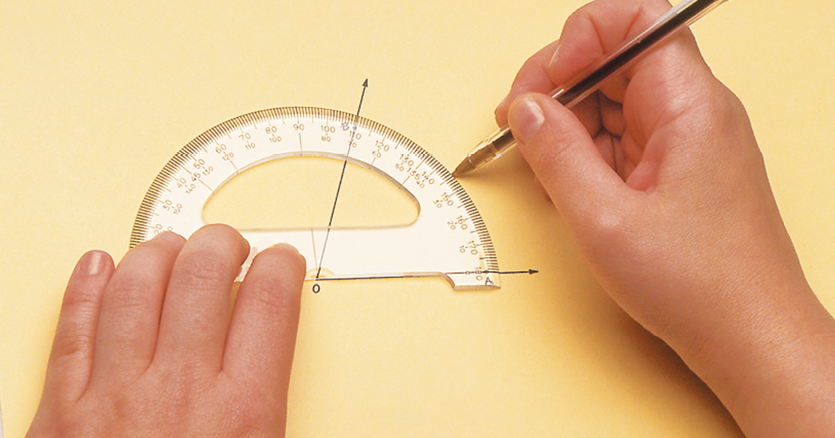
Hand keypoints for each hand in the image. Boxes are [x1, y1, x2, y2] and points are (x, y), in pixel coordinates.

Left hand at [27, 224, 304, 436]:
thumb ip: (273, 423)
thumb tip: (285, 396)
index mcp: (242, 415)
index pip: (270, 304)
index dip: (282, 267)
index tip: (282, 261)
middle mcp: (179, 391)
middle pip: (204, 276)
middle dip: (223, 243)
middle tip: (229, 243)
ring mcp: (113, 395)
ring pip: (136, 287)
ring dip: (158, 253)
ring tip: (171, 246)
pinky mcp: (59, 410)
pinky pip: (73, 328)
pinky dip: (84, 287)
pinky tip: (98, 266)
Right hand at [495, 0, 834, 435]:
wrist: (749, 338)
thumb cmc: (698, 285)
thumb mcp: (603, 219)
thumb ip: (556, 153)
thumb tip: (526, 109)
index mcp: (689, 105)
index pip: (636, 21)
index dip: (581, 39)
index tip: (546, 83)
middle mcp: (694, 111)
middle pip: (616, 59)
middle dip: (561, 86)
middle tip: (522, 126)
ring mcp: (687, 140)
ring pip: (615, 100)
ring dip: (570, 125)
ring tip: (545, 170)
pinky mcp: (678, 168)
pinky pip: (624, 138)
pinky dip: (588, 154)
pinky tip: (569, 187)